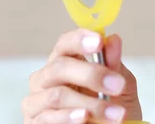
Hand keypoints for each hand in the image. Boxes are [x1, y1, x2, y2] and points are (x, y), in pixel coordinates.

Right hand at [22, 29, 141, 122]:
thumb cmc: (111, 106)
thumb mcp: (120, 84)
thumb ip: (115, 64)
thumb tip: (113, 39)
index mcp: (66, 61)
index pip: (66, 43)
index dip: (80, 39)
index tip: (99, 41)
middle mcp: (46, 78)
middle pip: (59, 67)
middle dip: (91, 75)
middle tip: (118, 85)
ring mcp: (36, 101)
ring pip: (57, 95)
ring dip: (91, 104)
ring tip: (115, 113)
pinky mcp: (34, 123)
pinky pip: (49, 118)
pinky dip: (69, 118)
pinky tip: (84, 117)